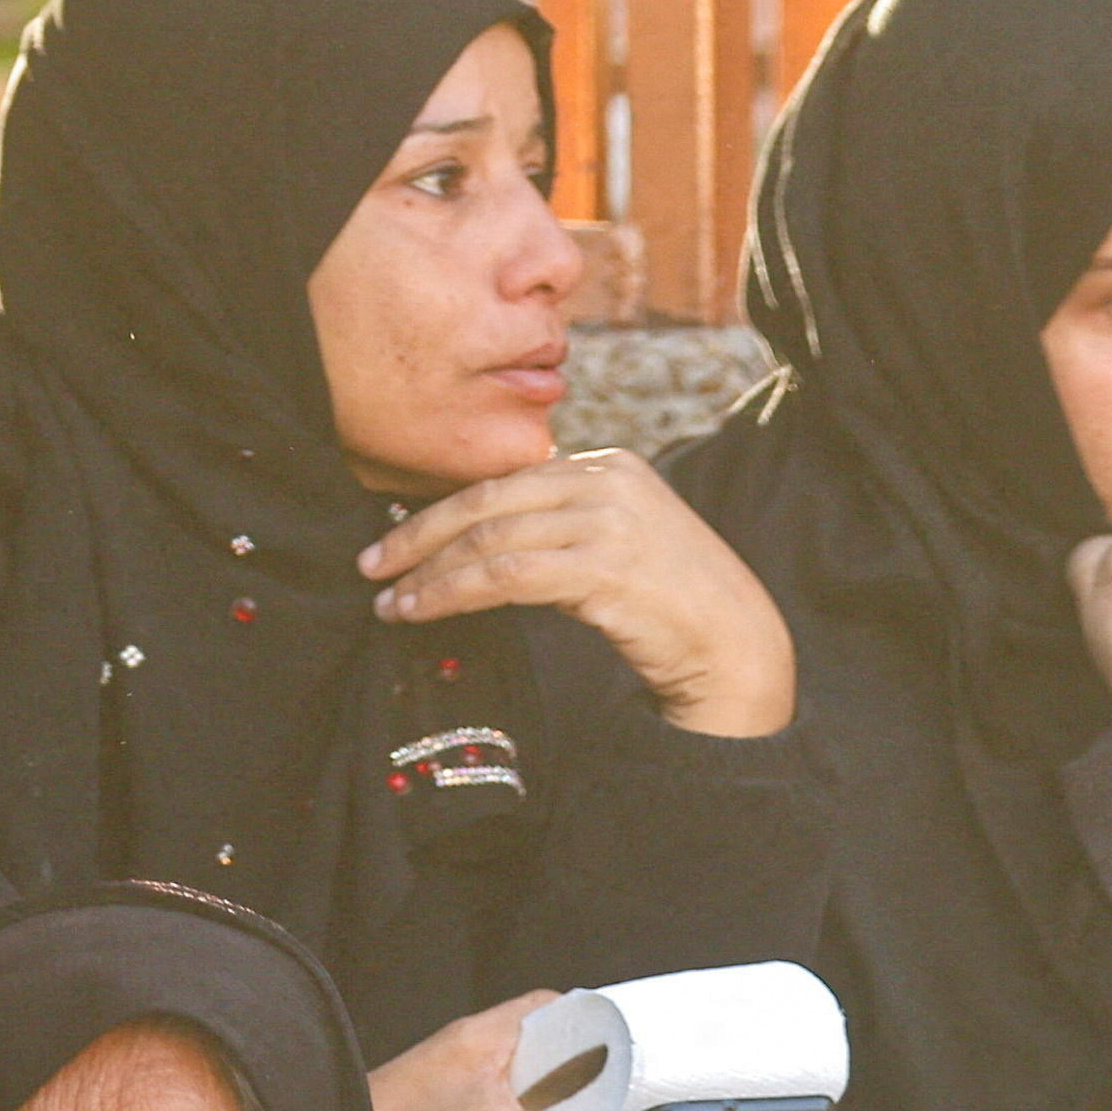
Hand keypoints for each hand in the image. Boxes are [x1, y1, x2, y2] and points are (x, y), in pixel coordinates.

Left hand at [363, 452, 796, 737]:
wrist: (738, 646)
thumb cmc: (678, 609)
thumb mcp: (624, 543)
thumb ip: (571, 525)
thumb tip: (493, 540)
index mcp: (611, 464)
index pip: (508, 481)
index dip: (446, 510)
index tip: (403, 540)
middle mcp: (607, 481)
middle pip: (488, 501)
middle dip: (420, 535)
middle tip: (373, 564)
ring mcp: (606, 521)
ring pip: (489, 539)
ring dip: (428, 573)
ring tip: (392, 601)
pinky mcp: (602, 566)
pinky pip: (504, 575)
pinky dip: (454, 592)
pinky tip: (424, 611)